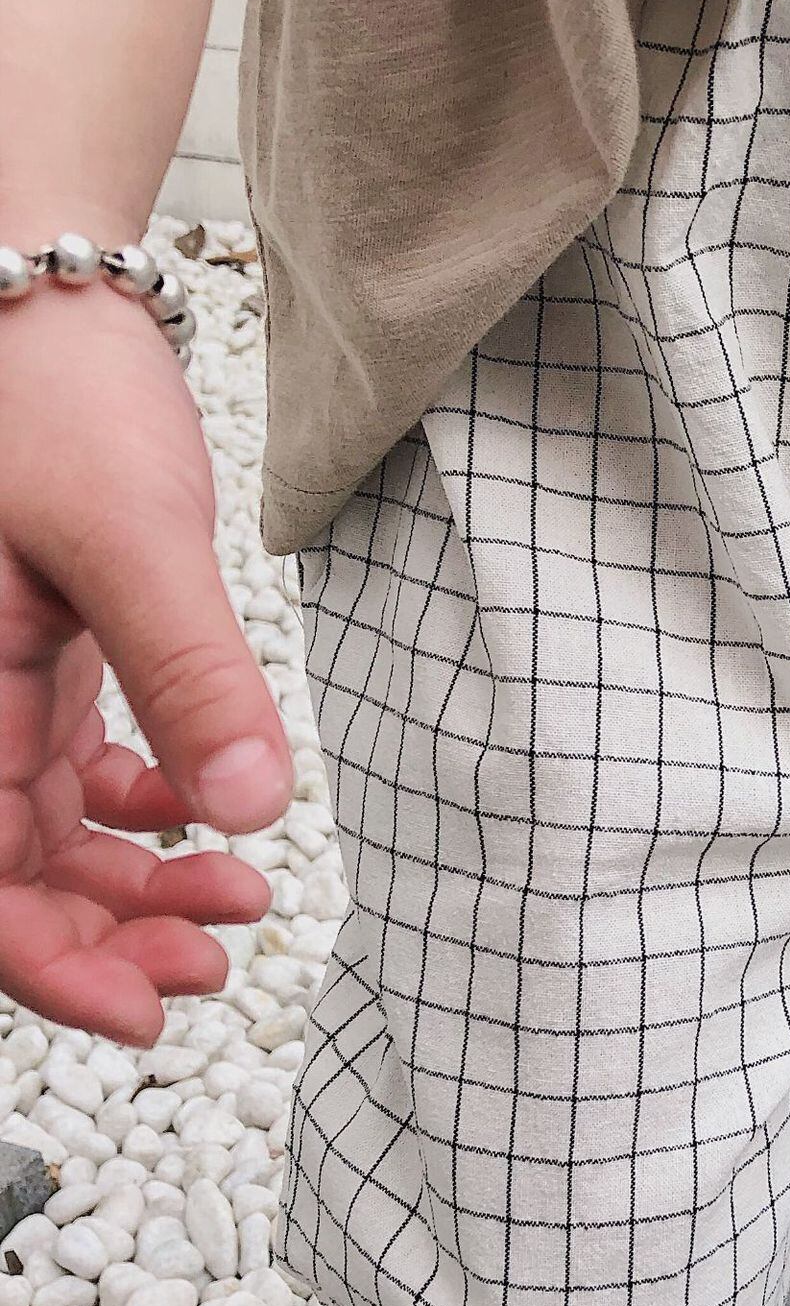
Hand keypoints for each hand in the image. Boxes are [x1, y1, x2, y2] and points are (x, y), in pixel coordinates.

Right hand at [0, 276, 293, 1047]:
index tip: (153, 1016)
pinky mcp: (27, 655)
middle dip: (106, 939)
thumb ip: (192, 678)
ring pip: (39, 831)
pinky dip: (132, 810)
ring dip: (132, 882)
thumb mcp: (130, 534)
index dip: (52, 968)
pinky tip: (201, 818)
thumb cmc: (48, 390)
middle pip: (4, 873)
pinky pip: (61, 770)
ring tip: (236, 903)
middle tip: (218, 964)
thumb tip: (249, 811)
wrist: (28, 289)